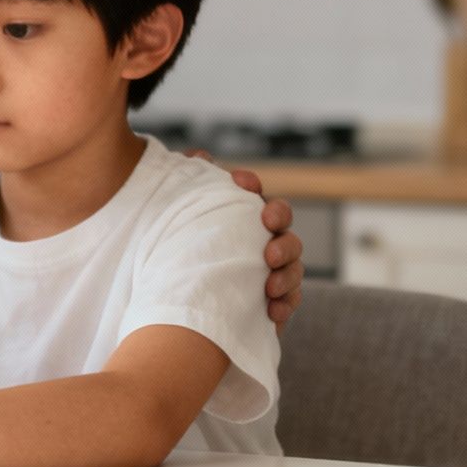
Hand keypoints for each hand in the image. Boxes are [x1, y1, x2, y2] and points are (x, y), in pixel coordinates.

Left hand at [188, 151, 303, 331]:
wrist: (174, 304)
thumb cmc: (176, 254)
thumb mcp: (173, 219)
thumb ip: (187, 186)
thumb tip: (200, 155)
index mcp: (238, 216)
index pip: (253, 193)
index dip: (252, 186)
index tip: (241, 184)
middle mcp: (260, 238)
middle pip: (283, 225)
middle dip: (280, 229)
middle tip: (266, 242)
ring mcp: (270, 269)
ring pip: (293, 265)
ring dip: (286, 273)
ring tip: (269, 285)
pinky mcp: (272, 300)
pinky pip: (290, 300)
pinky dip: (285, 305)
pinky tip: (272, 311)